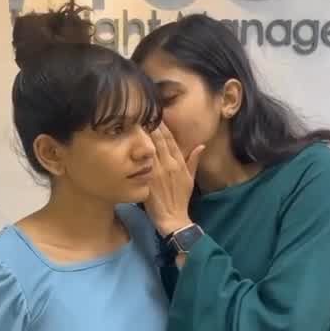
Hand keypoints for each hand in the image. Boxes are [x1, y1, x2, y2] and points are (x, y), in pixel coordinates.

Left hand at [144, 123, 204, 237]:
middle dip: (150, 125)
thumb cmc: (180, 198)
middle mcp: (168, 164)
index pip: (170, 139)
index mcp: (179, 162)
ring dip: (141, 135)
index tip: (155, 114)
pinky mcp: (147, 180)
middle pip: (158, 140)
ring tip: (133, 122)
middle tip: (141, 113)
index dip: (163, 126)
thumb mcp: (190, 178)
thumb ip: (194, 160)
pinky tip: (128, 144)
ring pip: (148, 148)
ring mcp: (157, 172)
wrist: (172, 217)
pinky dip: (135, 153)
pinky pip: (140, 163)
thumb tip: (201, 145)